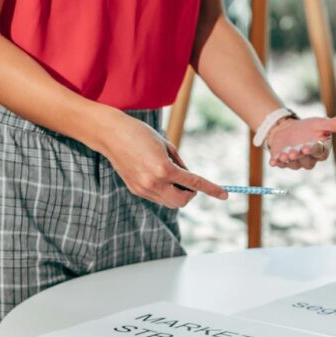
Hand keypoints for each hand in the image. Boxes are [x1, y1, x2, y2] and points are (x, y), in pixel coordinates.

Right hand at [96, 109, 226, 207]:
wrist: (110, 134)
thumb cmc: (139, 133)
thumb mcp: (166, 144)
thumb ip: (180, 163)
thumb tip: (188, 177)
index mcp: (164, 169)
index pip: (194, 183)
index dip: (211, 189)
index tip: (225, 195)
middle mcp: (153, 182)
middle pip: (182, 201)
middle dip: (190, 194)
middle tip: (187, 180)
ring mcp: (143, 189)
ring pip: (169, 202)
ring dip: (177, 193)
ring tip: (170, 174)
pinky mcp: (136, 190)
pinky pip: (157, 197)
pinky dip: (164, 190)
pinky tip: (157, 175)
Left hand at [267, 114, 335, 169]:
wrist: (287, 130)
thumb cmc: (307, 128)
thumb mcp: (321, 123)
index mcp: (320, 150)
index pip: (320, 153)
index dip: (314, 151)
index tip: (308, 147)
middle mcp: (309, 159)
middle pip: (307, 162)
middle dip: (301, 157)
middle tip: (296, 151)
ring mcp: (295, 162)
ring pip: (294, 164)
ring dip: (289, 160)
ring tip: (285, 154)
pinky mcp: (282, 161)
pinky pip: (280, 165)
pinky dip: (277, 163)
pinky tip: (273, 161)